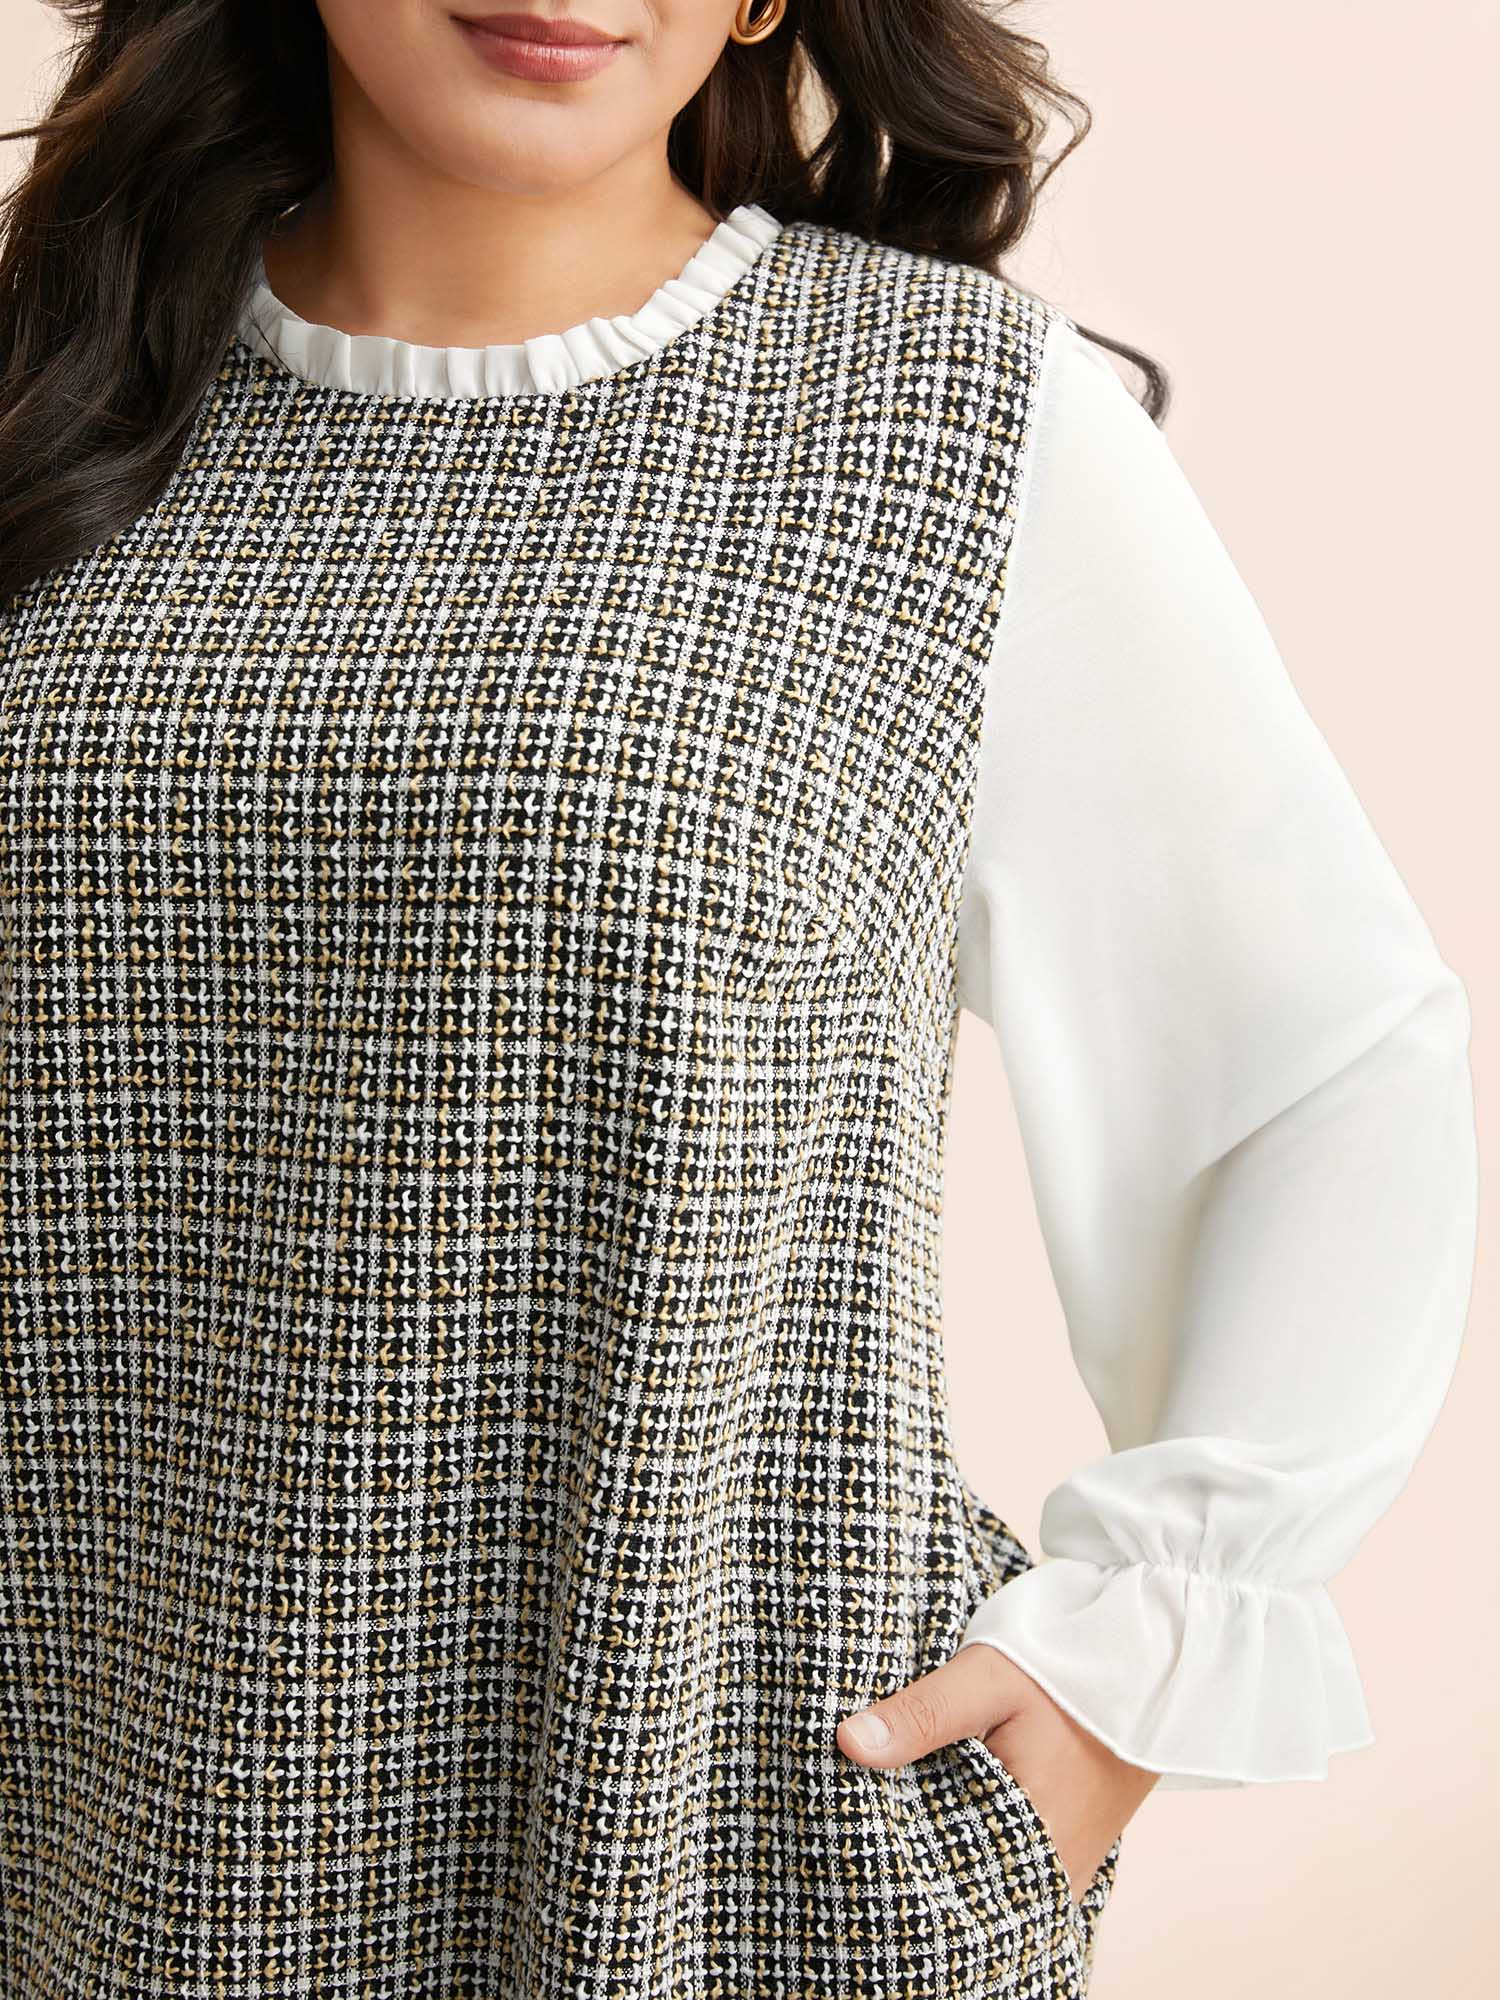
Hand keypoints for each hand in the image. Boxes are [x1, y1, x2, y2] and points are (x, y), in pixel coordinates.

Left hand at [835, 1641, 1160, 1907]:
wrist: (1154, 1653)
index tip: (854, 1815)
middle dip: (918, 1844)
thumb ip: (921, 1716)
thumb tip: (848, 1744)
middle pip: (963, 1876)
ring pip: (986, 1868)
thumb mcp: (988, 1679)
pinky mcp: (1071, 1846)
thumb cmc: (1072, 1666)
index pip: (941, 1878)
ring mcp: (1067, 1866)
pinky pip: (1011, 1856)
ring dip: (948, 1836)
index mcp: (1033, 1847)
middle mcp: (1054, 1875)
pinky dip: (977, 1831)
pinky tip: (951, 1795)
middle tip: (869, 1804)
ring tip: (908, 1795)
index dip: (894, 1847)